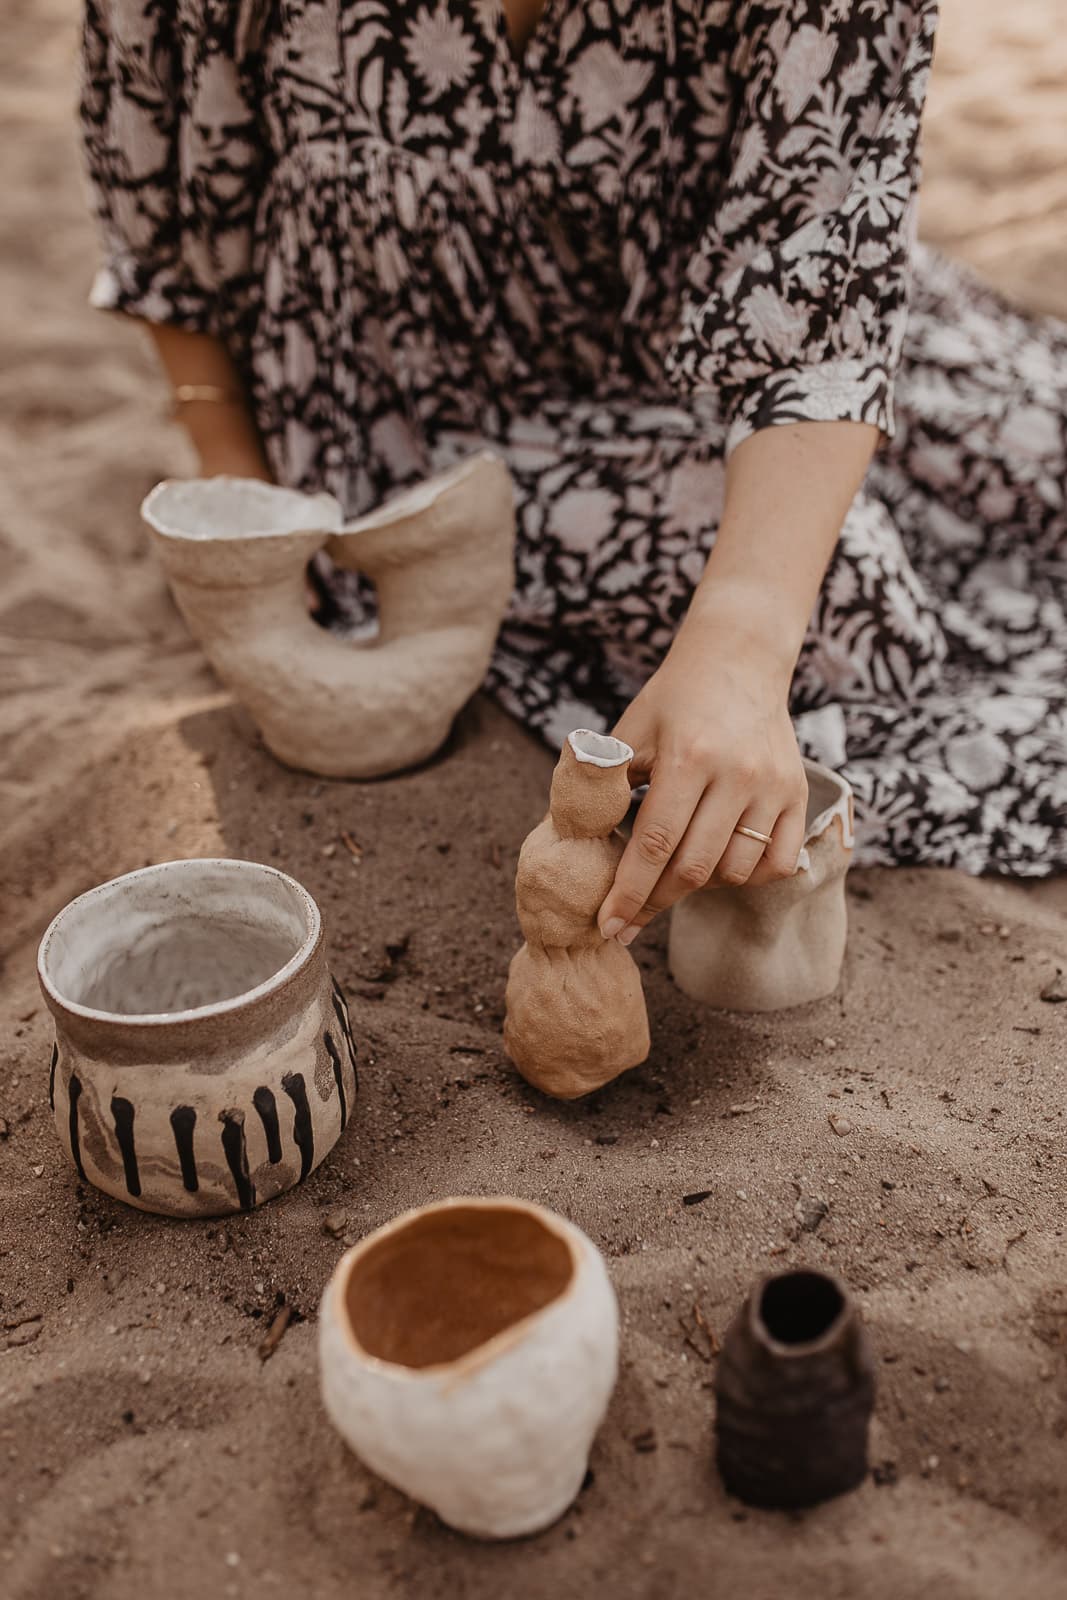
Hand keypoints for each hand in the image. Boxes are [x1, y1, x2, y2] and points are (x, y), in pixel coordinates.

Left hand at [597, 605, 808, 945]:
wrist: (738, 660)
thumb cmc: (672, 700)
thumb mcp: (630, 732)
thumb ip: (605, 784)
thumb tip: (575, 846)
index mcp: (688, 757)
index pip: (654, 844)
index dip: (629, 892)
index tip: (608, 926)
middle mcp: (737, 774)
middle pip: (694, 867)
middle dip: (654, 902)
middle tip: (628, 921)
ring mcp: (773, 786)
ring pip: (736, 871)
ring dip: (699, 887)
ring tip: (673, 875)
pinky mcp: (799, 794)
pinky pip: (778, 863)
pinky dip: (748, 876)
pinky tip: (720, 864)